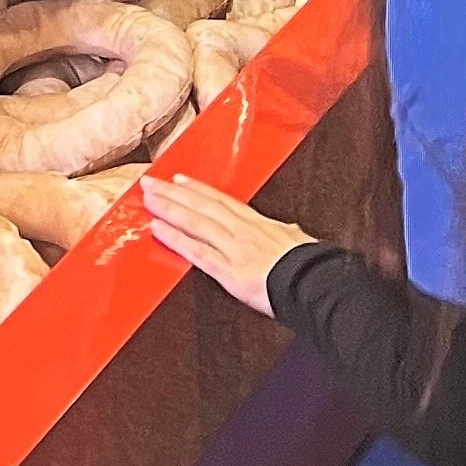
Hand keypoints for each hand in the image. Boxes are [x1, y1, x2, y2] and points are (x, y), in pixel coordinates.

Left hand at [138, 172, 313, 312]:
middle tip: (150, 182)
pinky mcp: (230, 271)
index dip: (198, 190)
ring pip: (196, 222)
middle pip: (203, 206)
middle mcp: (243, 231)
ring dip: (169, 208)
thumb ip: (287, 236)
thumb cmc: (312, 267)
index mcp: (259, 225)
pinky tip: (159, 229)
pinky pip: (198, 252)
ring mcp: (234, 249)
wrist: (317, 285)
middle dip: (174, 193)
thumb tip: (290, 232)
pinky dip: (177, 239)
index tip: (179, 180)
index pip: (222, 202)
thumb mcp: (299, 242)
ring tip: (148, 198)